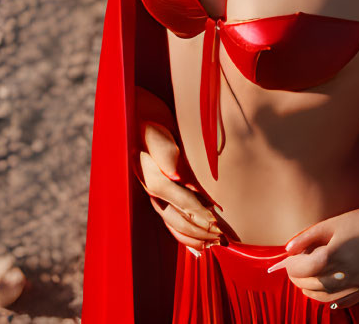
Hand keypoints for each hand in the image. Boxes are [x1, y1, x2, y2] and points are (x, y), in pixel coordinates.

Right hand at [134, 94, 221, 251]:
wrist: (135, 111)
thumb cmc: (148, 118)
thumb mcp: (156, 130)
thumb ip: (165, 153)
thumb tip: (176, 176)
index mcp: (153, 176)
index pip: (180, 200)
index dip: (198, 213)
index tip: (216, 222)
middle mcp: (153, 189)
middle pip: (178, 218)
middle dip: (200, 230)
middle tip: (223, 238)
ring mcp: (155, 192)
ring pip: (174, 224)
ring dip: (195, 236)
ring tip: (213, 245)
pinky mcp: (160, 191)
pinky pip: (171, 220)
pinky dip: (185, 235)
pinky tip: (197, 247)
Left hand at [264, 198, 358, 308]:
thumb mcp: (333, 223)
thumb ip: (307, 237)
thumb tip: (287, 250)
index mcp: (334, 253)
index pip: (302, 269)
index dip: (289, 266)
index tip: (285, 260)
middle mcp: (345, 273)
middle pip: (311, 284)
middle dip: (297, 278)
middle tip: (293, 268)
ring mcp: (358, 284)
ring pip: (325, 297)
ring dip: (310, 291)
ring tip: (305, 279)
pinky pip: (343, 302)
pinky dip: (330, 300)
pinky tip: (324, 290)